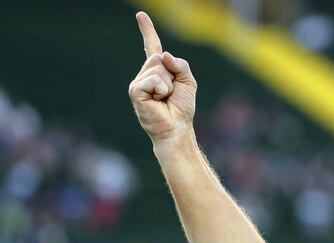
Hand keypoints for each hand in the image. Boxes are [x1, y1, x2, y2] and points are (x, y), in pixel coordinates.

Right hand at [128, 12, 196, 143]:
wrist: (177, 128)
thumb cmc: (182, 108)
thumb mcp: (188, 82)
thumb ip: (180, 64)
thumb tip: (163, 55)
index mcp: (158, 71)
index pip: (152, 47)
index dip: (147, 31)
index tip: (140, 15)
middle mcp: (145, 74)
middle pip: (159, 58)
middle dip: (172, 74)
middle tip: (171, 93)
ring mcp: (139, 82)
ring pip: (157, 68)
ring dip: (168, 84)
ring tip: (165, 99)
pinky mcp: (135, 91)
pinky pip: (153, 80)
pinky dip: (161, 89)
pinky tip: (158, 101)